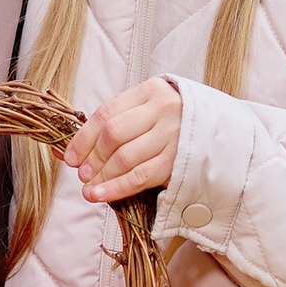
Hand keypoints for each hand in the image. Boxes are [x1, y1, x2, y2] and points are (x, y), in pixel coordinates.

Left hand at [65, 79, 182, 205]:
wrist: (221, 135)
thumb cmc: (174, 124)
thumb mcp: (148, 111)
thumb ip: (114, 124)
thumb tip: (64, 150)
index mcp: (151, 91)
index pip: (107, 113)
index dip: (83, 138)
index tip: (70, 157)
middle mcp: (163, 110)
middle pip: (114, 134)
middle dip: (93, 157)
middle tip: (83, 174)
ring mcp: (173, 135)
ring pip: (125, 158)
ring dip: (101, 176)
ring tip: (89, 188)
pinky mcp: (179, 161)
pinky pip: (140, 177)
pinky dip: (116, 188)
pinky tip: (101, 195)